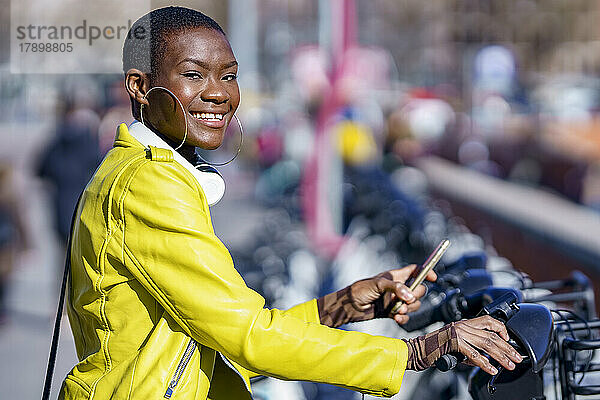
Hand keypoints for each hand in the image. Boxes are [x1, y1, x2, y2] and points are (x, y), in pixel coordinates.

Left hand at [350, 265, 436, 323]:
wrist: (349, 306)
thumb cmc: (360, 289)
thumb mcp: (378, 284)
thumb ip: (395, 288)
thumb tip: (410, 296)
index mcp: (396, 276)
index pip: (416, 271)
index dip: (426, 272)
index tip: (433, 278)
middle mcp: (398, 288)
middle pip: (418, 290)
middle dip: (415, 296)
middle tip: (405, 300)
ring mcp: (396, 300)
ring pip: (414, 305)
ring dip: (409, 309)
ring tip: (397, 310)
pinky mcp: (392, 312)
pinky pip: (405, 316)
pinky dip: (403, 318)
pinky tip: (396, 318)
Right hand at [404, 315, 522, 373]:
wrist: (418, 350)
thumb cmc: (434, 349)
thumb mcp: (456, 346)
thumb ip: (471, 348)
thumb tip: (487, 359)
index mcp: (463, 323)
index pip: (488, 320)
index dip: (502, 329)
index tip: (509, 340)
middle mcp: (462, 325)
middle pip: (491, 335)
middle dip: (507, 348)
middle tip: (517, 358)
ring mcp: (458, 332)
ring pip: (486, 343)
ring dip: (501, 356)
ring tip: (509, 365)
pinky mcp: (454, 341)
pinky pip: (474, 354)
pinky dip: (485, 363)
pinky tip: (491, 370)